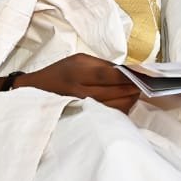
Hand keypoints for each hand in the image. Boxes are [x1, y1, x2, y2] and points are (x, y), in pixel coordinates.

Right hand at [16, 54, 140, 112]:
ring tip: (136, 93)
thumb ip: (101, 65)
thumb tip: (127, 72)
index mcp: (77, 72)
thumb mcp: (77, 61)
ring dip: (129, 100)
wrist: (33, 94)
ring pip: (114, 107)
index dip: (129, 76)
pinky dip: (120, 109)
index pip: (108, 75)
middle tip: (147, 85)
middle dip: (133, 89)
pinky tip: (125, 103)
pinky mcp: (83, 119)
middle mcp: (78, 92)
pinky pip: (108, 116)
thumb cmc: (57, 74)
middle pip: (114, 93)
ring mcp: (80, 108)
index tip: (145, 75)